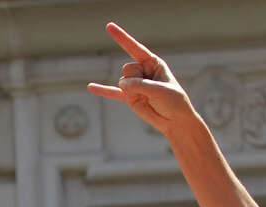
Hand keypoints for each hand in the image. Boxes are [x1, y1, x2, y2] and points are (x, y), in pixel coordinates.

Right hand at [87, 23, 196, 137]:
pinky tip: (91, 87)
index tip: (108, 26)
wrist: (175, 120)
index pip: (135, 48)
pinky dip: (103, 90)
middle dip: (135, 79)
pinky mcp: (129, 97)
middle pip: (127, 68)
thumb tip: (122, 84)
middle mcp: (143, 71)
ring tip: (145, 98)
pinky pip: (112, 93)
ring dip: (132, 91)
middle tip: (148, 89)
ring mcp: (135, 84)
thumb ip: (140, 85)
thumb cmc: (173, 102)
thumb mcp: (160, 90)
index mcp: (154, 63)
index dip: (122, 38)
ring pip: (122, 82)